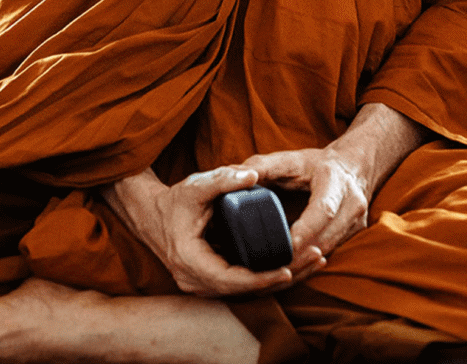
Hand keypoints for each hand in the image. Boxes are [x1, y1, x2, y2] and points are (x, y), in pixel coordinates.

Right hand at [100, 166, 324, 297]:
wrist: (152, 215)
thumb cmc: (176, 200)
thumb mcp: (196, 185)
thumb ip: (223, 179)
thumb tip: (253, 175)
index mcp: (190, 260)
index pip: (231, 280)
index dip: (261, 278)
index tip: (288, 267)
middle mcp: (195, 280)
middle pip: (245, 290)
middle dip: (281, 278)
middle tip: (314, 260)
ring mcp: (202, 285)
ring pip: (247, 292)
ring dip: (280, 279)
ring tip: (313, 261)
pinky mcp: (211, 282)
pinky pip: (243, 285)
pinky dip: (268, 277)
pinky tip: (294, 264)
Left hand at [238, 148, 369, 269]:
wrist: (354, 167)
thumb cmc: (316, 164)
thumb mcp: (291, 159)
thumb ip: (263, 165)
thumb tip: (234, 172)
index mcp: (335, 181)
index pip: (323, 210)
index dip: (306, 229)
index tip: (288, 244)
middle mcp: (352, 203)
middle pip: (327, 236)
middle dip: (301, 254)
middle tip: (273, 265)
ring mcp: (357, 222)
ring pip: (329, 249)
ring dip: (305, 262)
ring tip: (277, 270)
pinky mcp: (356, 235)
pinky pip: (332, 252)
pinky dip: (311, 261)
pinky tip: (291, 267)